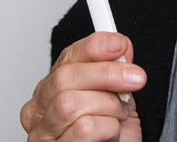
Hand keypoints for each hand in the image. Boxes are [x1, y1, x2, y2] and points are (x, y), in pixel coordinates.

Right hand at [21, 32, 146, 140]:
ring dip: (108, 106)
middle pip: (65, 77)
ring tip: (119, 115)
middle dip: (106, 73)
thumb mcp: (116, 95)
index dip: (93, 46)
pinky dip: (108, 127)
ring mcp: (43, 134)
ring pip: (71, 104)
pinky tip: (111, 133)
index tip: (120, 44)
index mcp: (54, 87)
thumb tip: (119, 44)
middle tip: (135, 78)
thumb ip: (114, 69)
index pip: (67, 56)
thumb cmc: (109, 133)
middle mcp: (40, 109)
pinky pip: (84, 129)